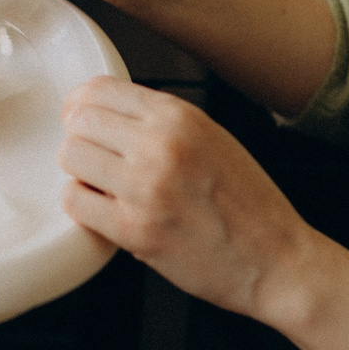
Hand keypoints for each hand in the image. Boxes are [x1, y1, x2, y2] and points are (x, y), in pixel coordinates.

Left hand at [56, 77, 328, 327]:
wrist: (277, 261)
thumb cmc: (249, 205)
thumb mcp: (213, 139)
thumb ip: (163, 123)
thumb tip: (108, 113)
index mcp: (181, 117)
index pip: (100, 89)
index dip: (82, 105)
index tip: (82, 120)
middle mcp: (161, 144)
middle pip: (79, 120)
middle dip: (80, 139)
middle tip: (94, 159)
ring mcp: (145, 187)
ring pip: (71, 157)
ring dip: (80, 172)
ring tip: (103, 187)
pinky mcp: (134, 229)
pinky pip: (75, 201)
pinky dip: (83, 206)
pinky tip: (104, 211)